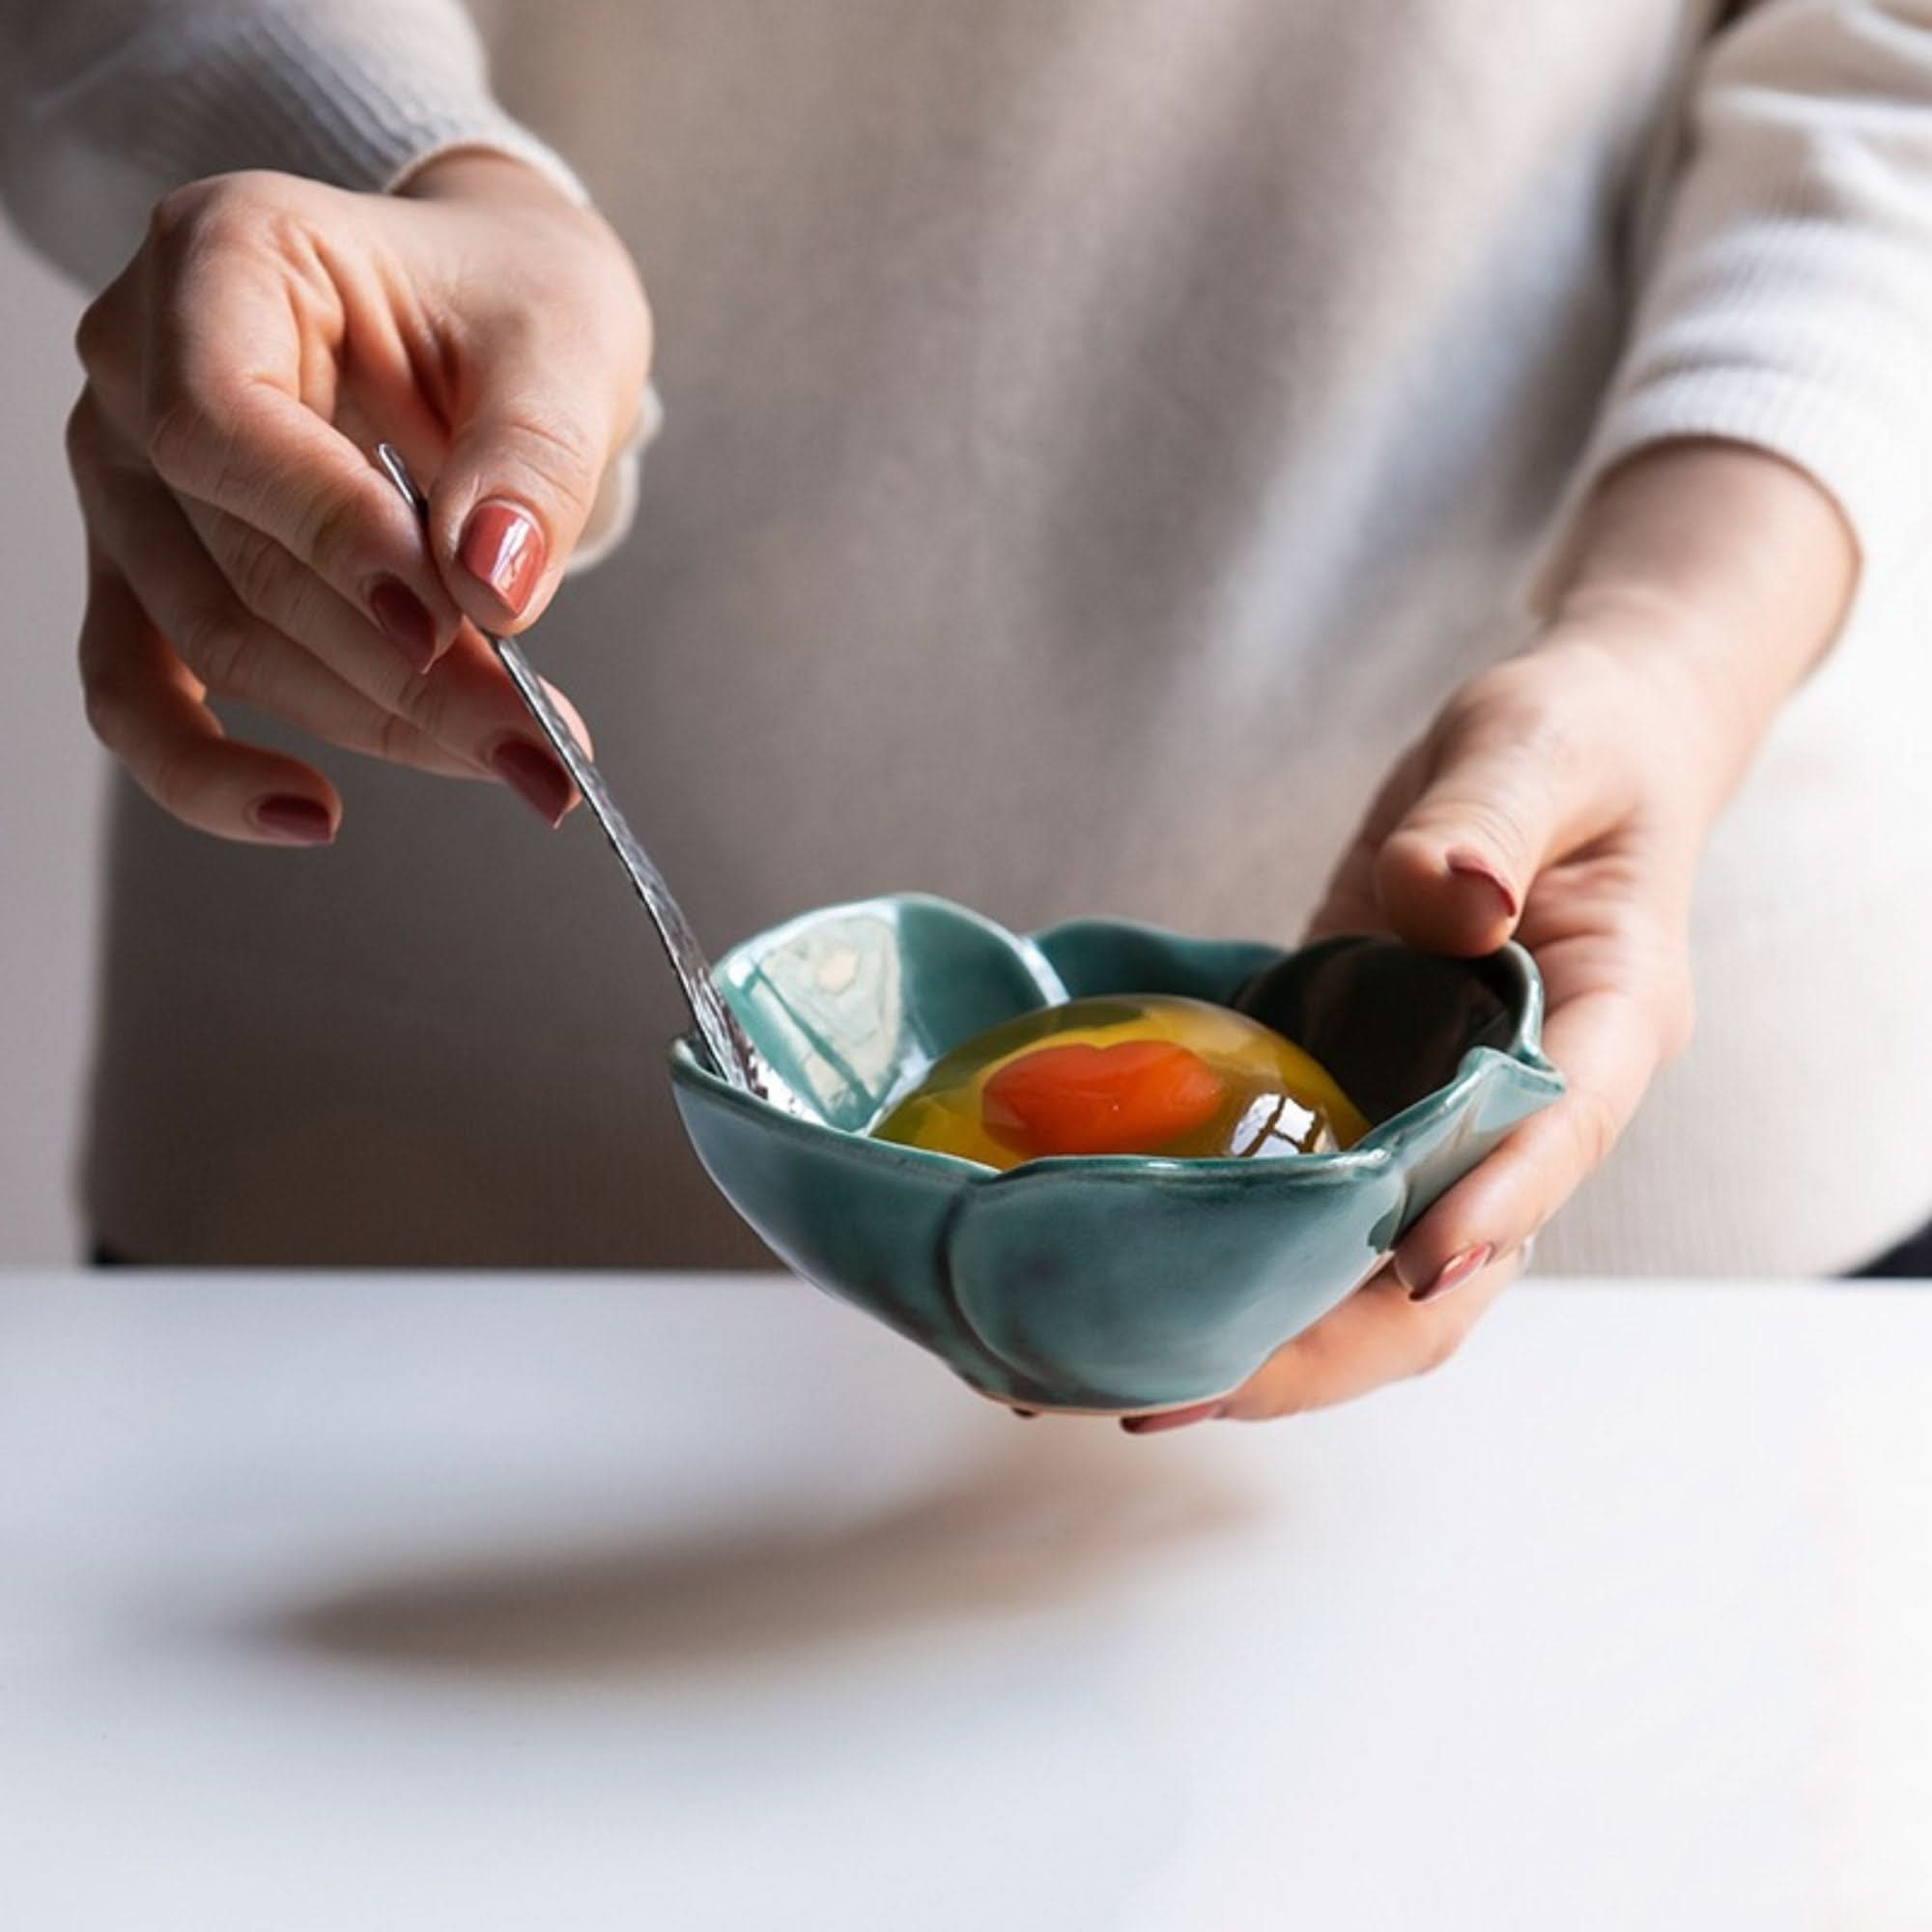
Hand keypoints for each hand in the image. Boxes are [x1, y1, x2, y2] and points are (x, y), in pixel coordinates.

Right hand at [64, 151, 651, 842]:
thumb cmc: (509, 303)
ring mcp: (129, 479)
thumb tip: (492, 584)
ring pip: (219, 642)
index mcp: (222, 258)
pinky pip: (138, 691)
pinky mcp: (148, 570)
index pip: (223, 419)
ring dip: (375, 722)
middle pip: (243, 561)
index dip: (331, 535)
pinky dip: (211, 770)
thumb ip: (529, 458)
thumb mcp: (561, 344)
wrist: (481, 312)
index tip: (453, 621)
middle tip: (543, 749)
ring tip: (522, 765)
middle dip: (407, 672)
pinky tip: (309, 815)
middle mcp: (139, 367)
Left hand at [1136, 443, 1857, 1428]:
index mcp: (1605, 1023)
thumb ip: (1485, 821)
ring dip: (1254, 1332)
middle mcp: (1521, 1105)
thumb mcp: (1533, 748)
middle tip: (1187, 1385)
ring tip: (1115, 1380)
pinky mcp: (1357, 1098)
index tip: (1413, 1268)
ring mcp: (1433, 1117)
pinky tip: (1112, 1284)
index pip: (1557, 1135)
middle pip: (1447, 1267)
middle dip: (1329, 1340)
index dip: (1491, 1208)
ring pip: (1361, 1268)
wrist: (1557, 759)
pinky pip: (1299, 1201)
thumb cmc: (1570, 743)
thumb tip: (1444, 896)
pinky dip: (1220, 1253)